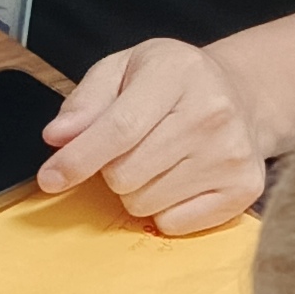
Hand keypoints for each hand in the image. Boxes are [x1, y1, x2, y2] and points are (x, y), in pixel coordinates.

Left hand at [37, 36, 268, 232]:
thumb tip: (58, 137)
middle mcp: (212, 112)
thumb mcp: (124, 70)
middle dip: (111, 170)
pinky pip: (173, 224)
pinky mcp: (244, 189)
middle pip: (126, 173)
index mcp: (177, 72)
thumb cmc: (173, 84)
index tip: (50, 178)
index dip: (78, 159)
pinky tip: (180, 179)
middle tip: (130, 149)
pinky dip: (164, 209)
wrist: (240, 96)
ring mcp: (232, 154)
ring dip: (137, 190)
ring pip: (145, 204)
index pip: (119, 128)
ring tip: (159, 161)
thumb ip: (86, 101)